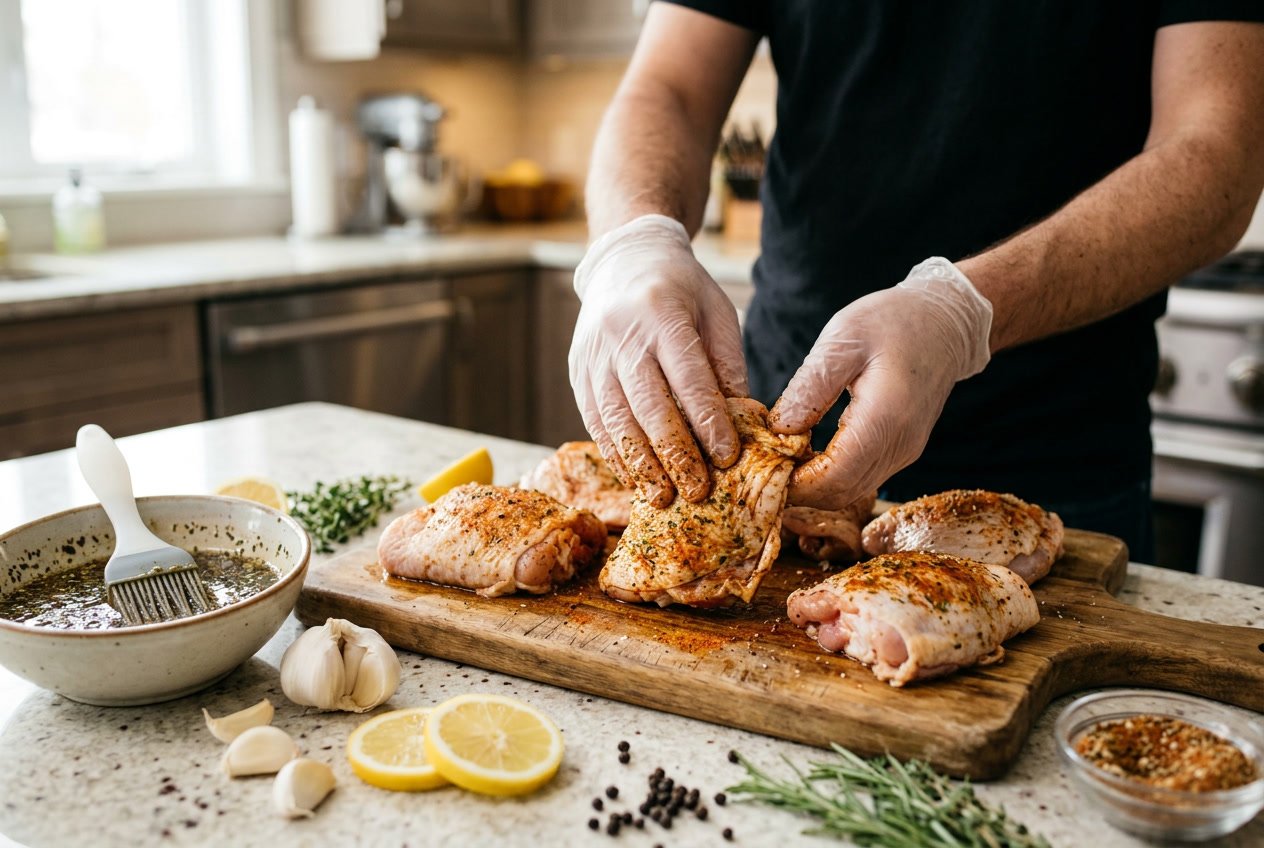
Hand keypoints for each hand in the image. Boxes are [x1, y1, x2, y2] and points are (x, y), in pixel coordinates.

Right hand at [569, 214, 747, 506]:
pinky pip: (594, 420)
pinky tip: (634, 478)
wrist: (624, 259)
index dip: (708, 423)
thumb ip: (727, 365)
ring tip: (663, 498)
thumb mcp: (716, 313)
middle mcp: (622, 335)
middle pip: (649, 406)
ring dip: (641, 464)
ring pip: (616, 420)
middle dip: (675, 455)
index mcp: (663, 314)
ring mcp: (594, 355)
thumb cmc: (682, 290)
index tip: (728, 458)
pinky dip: (614, 453)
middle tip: (697, 492)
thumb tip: (744, 423)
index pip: (689, 379)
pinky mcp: (577, 371)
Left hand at [768, 257, 992, 509]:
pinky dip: (828, 476)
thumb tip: (778, 430)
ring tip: (776, 462)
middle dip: (796, 491)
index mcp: (885, 418)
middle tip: (758, 470)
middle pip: (839, 494)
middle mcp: (900, 445)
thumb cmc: (894, 321)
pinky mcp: (901, 451)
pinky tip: (803, 455)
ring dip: (811, 487)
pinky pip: (860, 478)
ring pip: (849, 492)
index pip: (833, 477)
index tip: (759, 469)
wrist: (945, 323)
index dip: (793, 484)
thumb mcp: (843, 340)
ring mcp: (904, 452)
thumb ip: (809, 387)